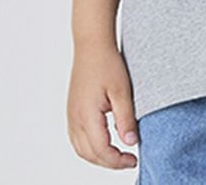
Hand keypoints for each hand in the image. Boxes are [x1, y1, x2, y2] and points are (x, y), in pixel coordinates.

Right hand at [66, 38, 139, 170]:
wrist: (92, 44)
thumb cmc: (106, 62)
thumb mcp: (122, 91)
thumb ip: (126, 119)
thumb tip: (131, 142)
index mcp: (86, 114)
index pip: (101, 150)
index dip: (118, 160)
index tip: (134, 159)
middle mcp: (75, 118)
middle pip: (89, 154)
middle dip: (109, 162)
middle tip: (128, 159)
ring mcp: (71, 114)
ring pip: (81, 149)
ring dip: (98, 157)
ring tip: (118, 154)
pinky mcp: (72, 110)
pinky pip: (77, 138)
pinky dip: (90, 147)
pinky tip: (104, 143)